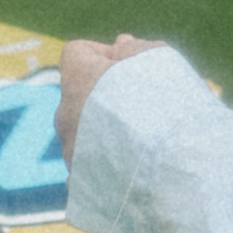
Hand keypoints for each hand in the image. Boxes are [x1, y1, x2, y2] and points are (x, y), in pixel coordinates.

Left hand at [54, 33, 161, 161]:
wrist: (167, 168)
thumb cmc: (164, 106)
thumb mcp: (156, 61)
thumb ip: (134, 49)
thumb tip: (121, 45)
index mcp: (77, 81)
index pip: (75, 53)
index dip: (102, 54)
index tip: (130, 66)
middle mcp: (65, 117)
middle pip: (80, 97)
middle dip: (105, 96)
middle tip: (142, 104)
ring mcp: (70, 155)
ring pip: (84, 135)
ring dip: (106, 133)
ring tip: (145, 143)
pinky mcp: (80, 187)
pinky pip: (89, 171)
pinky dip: (106, 168)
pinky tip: (134, 172)